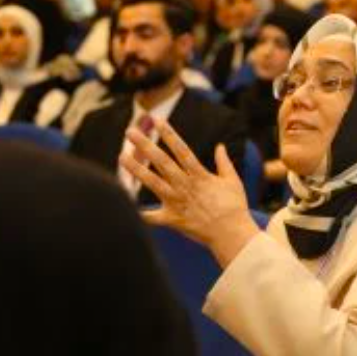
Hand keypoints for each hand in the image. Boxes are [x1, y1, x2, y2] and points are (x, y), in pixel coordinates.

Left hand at [119, 119, 259, 266]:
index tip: (157, 120)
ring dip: (137, 170)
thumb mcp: (232, 181)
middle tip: (130, 131)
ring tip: (121, 157)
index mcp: (200, 175)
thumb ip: (224, 163)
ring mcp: (177, 202)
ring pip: (153, 183)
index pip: (181, 150)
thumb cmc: (235, 207)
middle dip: (146, 145)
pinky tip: (123, 205)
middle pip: (162, 162)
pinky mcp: (173, 219)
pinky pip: (152, 217)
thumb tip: (220, 146)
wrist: (232, 234)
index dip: (169, 134)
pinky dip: (139, 213)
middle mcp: (186, 186)